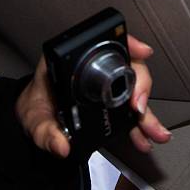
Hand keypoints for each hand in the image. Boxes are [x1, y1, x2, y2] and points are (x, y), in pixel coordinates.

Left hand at [15, 35, 171, 157]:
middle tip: (139, 106)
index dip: (129, 44)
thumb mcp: (33, 118)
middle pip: (130, 68)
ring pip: (136, 92)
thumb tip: (62, 145)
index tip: (142, 52)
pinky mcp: (114, 102)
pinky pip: (133, 111)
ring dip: (148, 113)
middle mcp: (97, 69)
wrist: (35, 118)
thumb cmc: (36, 107)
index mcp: (75, 61)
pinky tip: (147, 136)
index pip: (106, 45)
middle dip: (141, 87)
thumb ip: (45, 131)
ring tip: (155, 131)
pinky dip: (143, 124)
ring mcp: (109, 86)